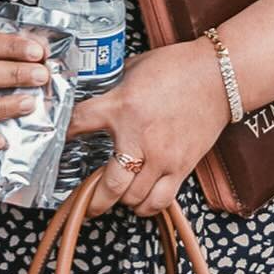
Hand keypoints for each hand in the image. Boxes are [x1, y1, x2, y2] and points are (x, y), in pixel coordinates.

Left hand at [69, 41, 227, 216]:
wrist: (218, 75)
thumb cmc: (177, 67)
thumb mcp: (133, 70)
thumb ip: (114, 89)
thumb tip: (97, 99)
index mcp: (121, 106)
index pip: (79, 124)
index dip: (61, 134)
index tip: (55, 142)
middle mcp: (139, 137)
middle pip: (108, 185)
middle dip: (92, 201)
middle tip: (83, 204)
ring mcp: (162, 157)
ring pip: (134, 199)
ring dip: (121, 201)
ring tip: (115, 196)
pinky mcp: (182, 167)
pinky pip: (160, 201)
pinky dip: (147, 206)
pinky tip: (140, 200)